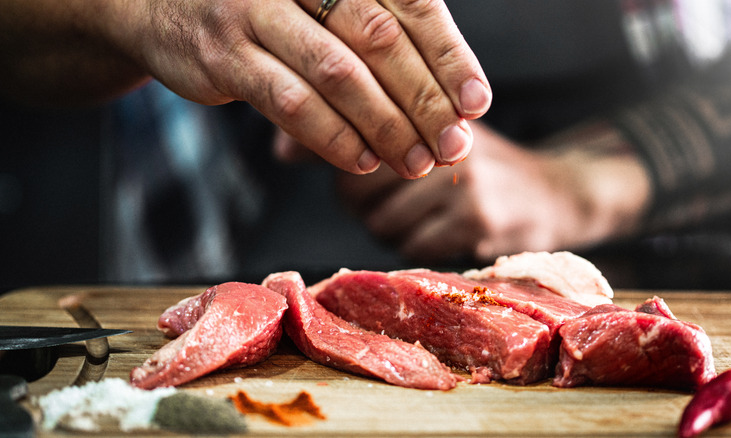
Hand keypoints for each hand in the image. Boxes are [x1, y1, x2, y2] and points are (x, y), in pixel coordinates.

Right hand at [102, 0, 489, 177]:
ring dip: (385, 127)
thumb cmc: (269, 11)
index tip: (476, 104)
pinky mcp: (225, 52)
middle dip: (424, 100)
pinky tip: (363, 161)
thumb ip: (379, 41)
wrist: (166, 5)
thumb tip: (450, 105)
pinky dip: (333, 137)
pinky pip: (290, 102)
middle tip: (453, 146)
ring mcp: (257, 9)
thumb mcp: (324, 7)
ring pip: (338, 74)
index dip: (450, 56)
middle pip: (380, 40)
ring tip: (416, 163)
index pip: (413, 3)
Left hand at [336, 121, 651, 263]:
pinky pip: (413, 247)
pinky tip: (443, 235)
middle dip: (364, 204)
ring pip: (381, 222)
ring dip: (392, 231)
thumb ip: (360, 137)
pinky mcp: (476, 219)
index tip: (329, 169)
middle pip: (357, 186)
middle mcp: (442, 138)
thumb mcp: (430, 135)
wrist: (558, 193)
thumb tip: (281, 150)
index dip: (335, 156)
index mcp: (426, 110)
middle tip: (394, 202)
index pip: (354, 132)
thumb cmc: (481, 167)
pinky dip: (419, 249)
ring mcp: (461, 179)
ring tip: (424, 218)